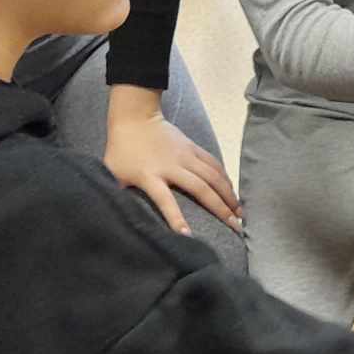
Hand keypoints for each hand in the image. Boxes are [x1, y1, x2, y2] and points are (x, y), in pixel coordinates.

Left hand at [103, 86, 241, 236]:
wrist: (136, 117)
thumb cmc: (121, 149)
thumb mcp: (113, 173)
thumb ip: (118, 193)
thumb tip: (117, 214)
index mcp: (150, 176)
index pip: (165, 200)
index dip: (175, 218)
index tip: (188, 236)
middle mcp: (173, 166)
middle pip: (201, 189)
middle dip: (220, 208)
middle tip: (235, 225)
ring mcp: (186, 156)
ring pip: (213, 176)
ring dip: (228, 194)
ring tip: (240, 211)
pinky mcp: (193, 148)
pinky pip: (213, 164)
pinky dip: (225, 178)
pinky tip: (232, 190)